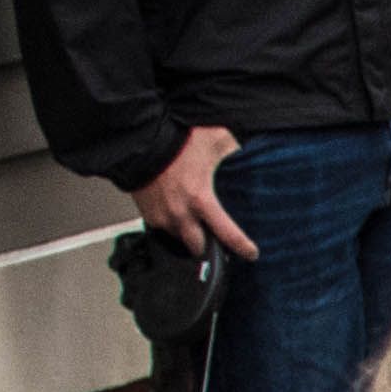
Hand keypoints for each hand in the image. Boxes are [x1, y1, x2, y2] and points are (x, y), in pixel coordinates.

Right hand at [130, 126, 254, 260]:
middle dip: (208, 246)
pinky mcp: (146, 213)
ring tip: (195, 223)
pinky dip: (170, 224)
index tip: (250, 253)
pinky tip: (176, 213)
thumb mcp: (213, 139)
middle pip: (199, 247)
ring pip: (179, 238)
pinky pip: (161, 228)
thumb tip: (247, 147)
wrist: (139, 139)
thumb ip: (232, 147)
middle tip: (215, 239)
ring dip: (187, 234)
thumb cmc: (175, 139)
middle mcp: (181, 213)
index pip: (228, 235)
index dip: (243, 248)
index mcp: (201, 199)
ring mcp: (161, 215)